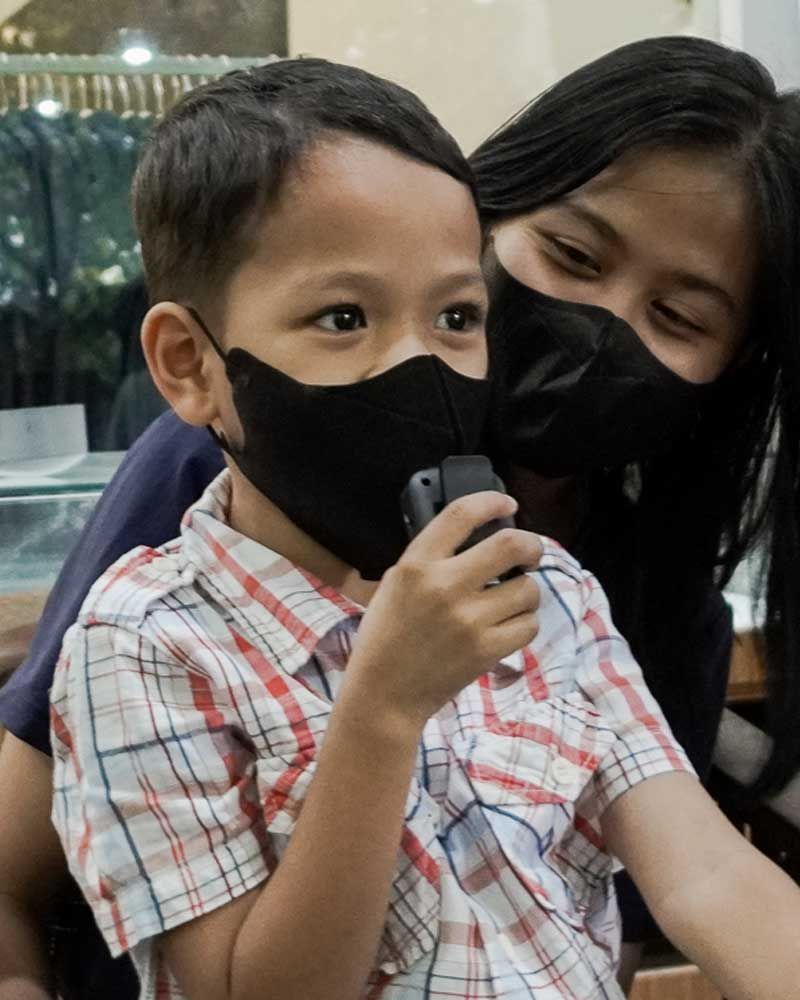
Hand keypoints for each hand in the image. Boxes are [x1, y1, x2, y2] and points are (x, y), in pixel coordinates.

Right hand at [343, 491, 541, 729]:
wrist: (384, 694)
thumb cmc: (386, 637)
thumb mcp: (394, 584)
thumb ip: (430, 559)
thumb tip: (478, 537)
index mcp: (416, 564)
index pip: (462, 514)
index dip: (492, 501)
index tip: (507, 504)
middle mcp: (444, 586)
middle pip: (511, 545)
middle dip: (531, 545)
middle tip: (530, 552)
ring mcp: (469, 620)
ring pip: (528, 589)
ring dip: (526, 592)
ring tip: (512, 599)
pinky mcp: (486, 650)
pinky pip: (529, 625)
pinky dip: (524, 623)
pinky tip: (508, 625)